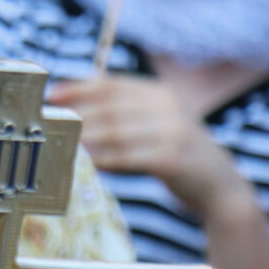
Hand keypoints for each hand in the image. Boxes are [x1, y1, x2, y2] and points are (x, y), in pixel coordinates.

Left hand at [49, 76, 245, 220]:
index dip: (79, 88)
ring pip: (116, 132)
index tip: (52, 95)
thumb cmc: (175, 154)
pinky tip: (84, 163)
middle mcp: (169, 106)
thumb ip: (124, 114)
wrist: (219, 184)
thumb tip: (73, 110)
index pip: (113, 84)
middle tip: (48, 125)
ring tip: (58, 144)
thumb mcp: (156, 124)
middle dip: (76, 115)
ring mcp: (173, 131)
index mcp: (161, 93)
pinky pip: (127, 157)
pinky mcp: (172, 158)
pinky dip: (103, 160)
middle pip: (110, 108)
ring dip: (84, 139)